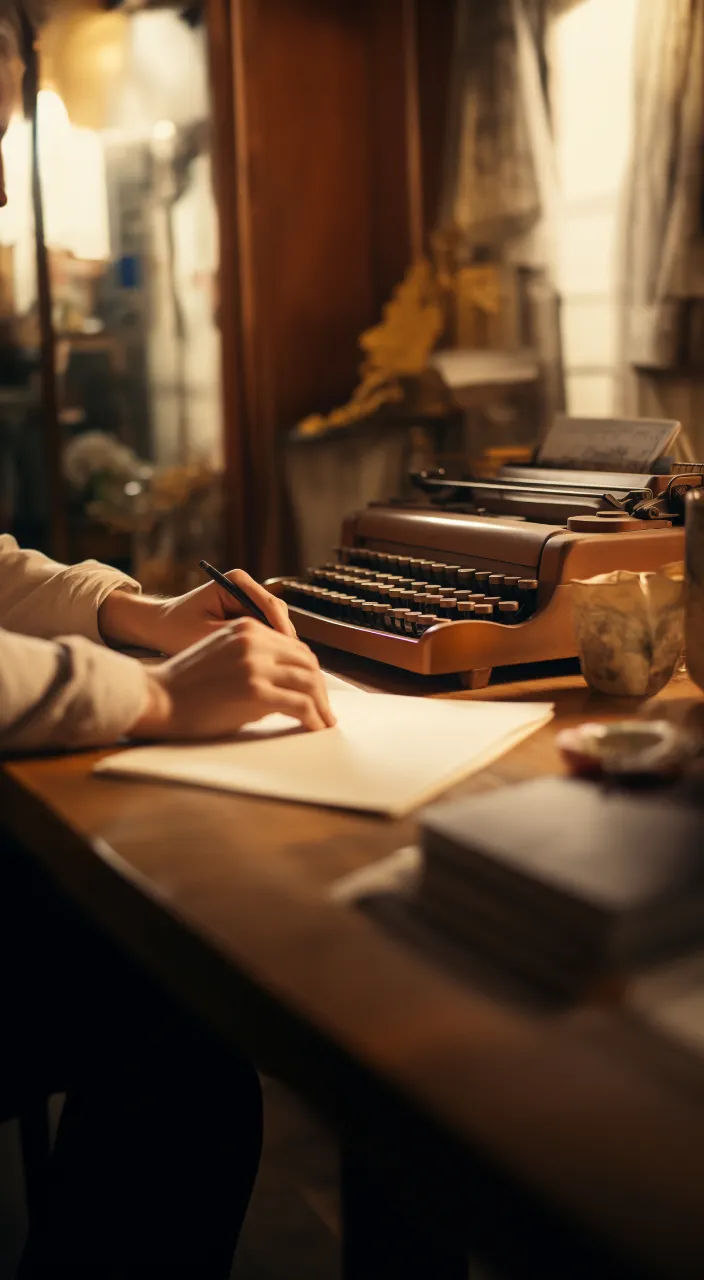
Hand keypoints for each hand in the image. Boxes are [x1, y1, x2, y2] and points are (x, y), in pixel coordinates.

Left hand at [99, 569, 294, 654]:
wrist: (157, 626)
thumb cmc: (175, 628)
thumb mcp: (207, 634)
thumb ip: (239, 639)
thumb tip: (271, 652)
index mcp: (237, 582)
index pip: (270, 606)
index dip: (282, 632)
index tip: (290, 655)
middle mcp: (246, 587)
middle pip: (278, 614)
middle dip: (284, 641)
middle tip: (291, 668)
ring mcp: (247, 601)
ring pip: (275, 625)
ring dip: (278, 647)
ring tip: (282, 672)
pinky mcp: (245, 615)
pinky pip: (265, 632)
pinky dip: (268, 649)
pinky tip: (269, 670)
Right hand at [132, 619, 335, 739]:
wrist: (158, 698)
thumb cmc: (186, 685)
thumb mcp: (222, 654)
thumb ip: (254, 659)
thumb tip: (286, 685)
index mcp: (247, 629)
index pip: (294, 646)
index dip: (310, 671)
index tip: (315, 690)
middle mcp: (255, 641)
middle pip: (307, 662)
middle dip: (321, 689)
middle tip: (325, 710)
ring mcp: (256, 665)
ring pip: (309, 682)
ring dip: (321, 706)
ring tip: (324, 722)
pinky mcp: (256, 691)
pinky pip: (300, 705)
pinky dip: (313, 718)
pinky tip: (314, 728)